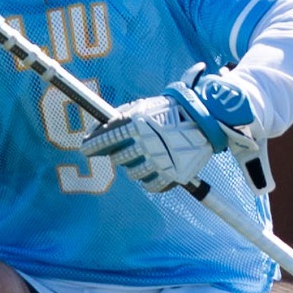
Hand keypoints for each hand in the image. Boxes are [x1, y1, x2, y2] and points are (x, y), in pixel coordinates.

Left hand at [80, 65, 259, 192]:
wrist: (206, 119)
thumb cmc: (170, 111)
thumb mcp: (143, 107)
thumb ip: (118, 118)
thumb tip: (93, 132)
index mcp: (136, 124)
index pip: (103, 140)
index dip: (92, 146)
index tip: (86, 149)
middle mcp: (145, 143)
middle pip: (118, 158)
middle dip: (120, 152)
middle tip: (130, 146)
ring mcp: (159, 161)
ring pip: (133, 173)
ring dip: (136, 165)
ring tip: (148, 154)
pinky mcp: (171, 175)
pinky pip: (151, 185)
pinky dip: (150, 179)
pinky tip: (155, 168)